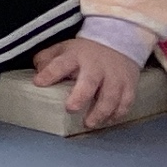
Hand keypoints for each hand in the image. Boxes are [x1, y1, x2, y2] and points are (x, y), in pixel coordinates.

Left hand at [31, 35, 145, 129]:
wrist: (119, 43)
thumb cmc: (85, 52)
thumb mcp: (63, 49)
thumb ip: (46, 60)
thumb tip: (37, 75)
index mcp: (76, 56)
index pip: (61, 64)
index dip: (49, 73)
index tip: (39, 83)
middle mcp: (97, 66)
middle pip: (90, 81)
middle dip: (80, 96)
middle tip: (71, 109)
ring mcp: (115, 76)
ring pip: (111, 96)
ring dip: (100, 112)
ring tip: (89, 123)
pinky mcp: (129, 85)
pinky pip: (126, 102)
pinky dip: (117, 113)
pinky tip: (107, 121)